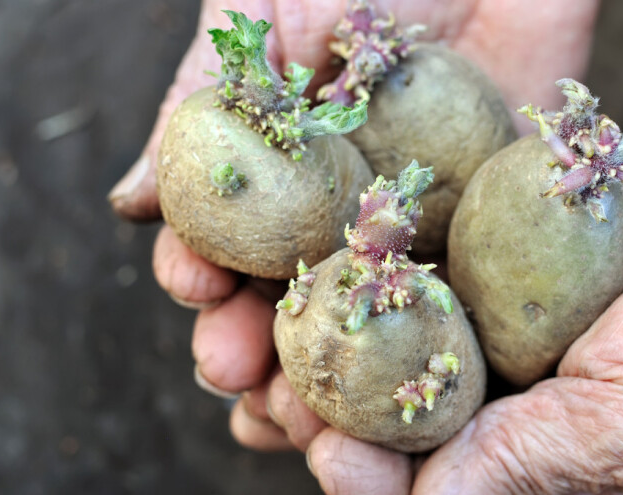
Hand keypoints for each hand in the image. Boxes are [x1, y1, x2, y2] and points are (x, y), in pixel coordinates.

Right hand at [107, 0, 599, 451]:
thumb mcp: (262, 18)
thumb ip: (204, 104)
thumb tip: (130, 201)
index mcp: (284, 174)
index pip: (232, 245)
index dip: (205, 274)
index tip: (196, 288)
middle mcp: (344, 211)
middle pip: (292, 301)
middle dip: (256, 344)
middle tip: (235, 369)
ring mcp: (417, 226)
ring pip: (366, 320)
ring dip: (331, 370)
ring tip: (304, 400)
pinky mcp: (492, 227)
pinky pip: (464, 300)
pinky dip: (433, 343)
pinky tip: (406, 373)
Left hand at [295, 108, 622, 493]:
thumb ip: (521, 470)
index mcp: (549, 460)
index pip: (436, 485)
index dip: (373, 476)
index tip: (332, 450)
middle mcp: (521, 390)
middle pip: (403, 412)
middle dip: (340, 409)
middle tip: (283, 396)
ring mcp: (513, 313)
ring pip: (406, 334)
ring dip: (348, 335)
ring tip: (289, 330)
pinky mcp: (510, 242)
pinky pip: (437, 254)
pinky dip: (389, 260)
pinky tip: (346, 256)